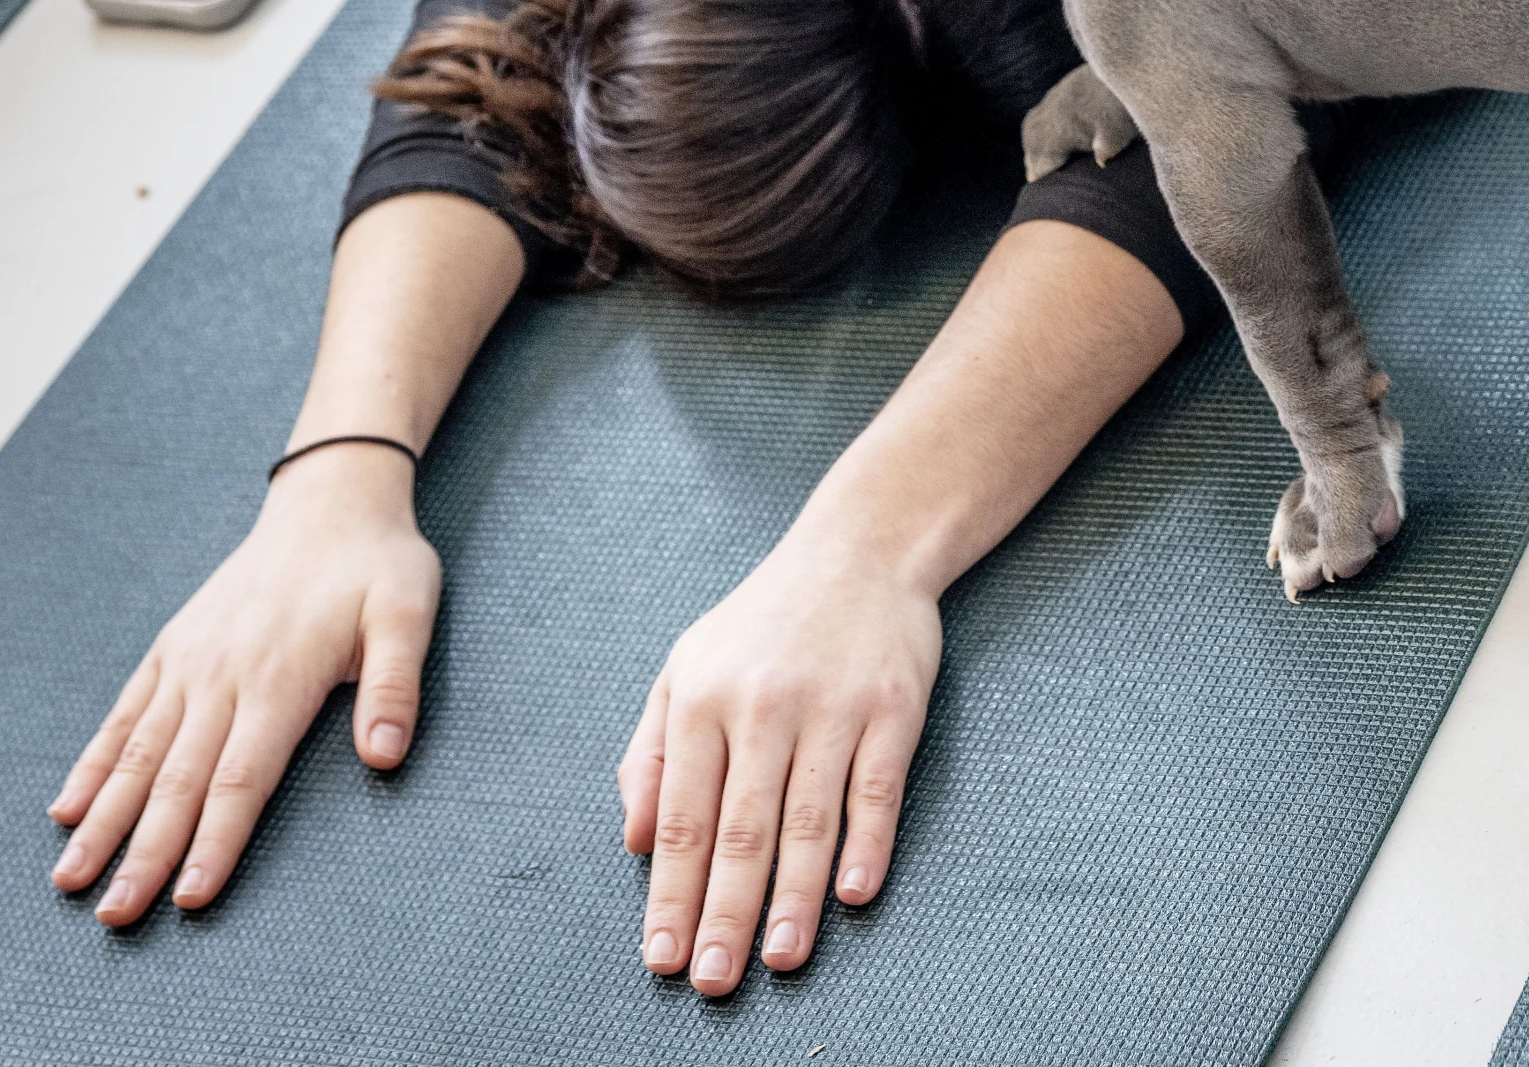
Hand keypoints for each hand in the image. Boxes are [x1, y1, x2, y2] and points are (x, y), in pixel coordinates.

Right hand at [49, 445, 439, 921]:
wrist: (329, 503)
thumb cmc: (378, 566)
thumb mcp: (409, 614)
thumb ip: (395, 687)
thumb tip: (383, 756)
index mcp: (280, 678)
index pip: (240, 779)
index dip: (214, 842)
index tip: (189, 899)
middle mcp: (221, 676)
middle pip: (177, 781)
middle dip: (144, 853)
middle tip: (114, 916)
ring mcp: (188, 663)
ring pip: (137, 755)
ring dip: (104, 821)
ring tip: (69, 879)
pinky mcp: (171, 650)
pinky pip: (123, 715)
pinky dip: (93, 764)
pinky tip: (68, 809)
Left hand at [620, 538, 939, 995]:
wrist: (861, 548)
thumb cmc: (763, 622)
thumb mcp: (683, 669)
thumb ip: (651, 755)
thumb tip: (636, 841)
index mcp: (701, 702)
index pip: (682, 819)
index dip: (671, 894)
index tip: (661, 957)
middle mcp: (763, 707)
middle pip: (741, 831)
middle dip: (724, 914)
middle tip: (713, 980)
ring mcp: (832, 708)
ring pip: (809, 819)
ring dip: (793, 896)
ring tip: (779, 957)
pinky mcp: (893, 708)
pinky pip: (877, 787)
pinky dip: (867, 842)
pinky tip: (853, 892)